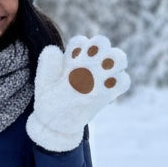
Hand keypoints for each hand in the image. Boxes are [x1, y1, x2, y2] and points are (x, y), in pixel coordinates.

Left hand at [26, 35, 129, 150]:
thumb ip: (47, 65)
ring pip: (118, 57)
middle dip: (99, 49)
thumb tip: (54, 49)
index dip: (76, 50)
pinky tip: (104, 92)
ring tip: (100, 77)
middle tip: (88, 66)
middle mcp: (88, 64)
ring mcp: (101, 77)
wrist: (56, 125)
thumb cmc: (49, 102)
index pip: (80, 42)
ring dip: (113, 63)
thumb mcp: (43, 83)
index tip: (70, 65)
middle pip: (102, 42)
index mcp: (71, 59)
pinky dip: (118, 83)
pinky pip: (124, 80)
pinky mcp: (109, 92)